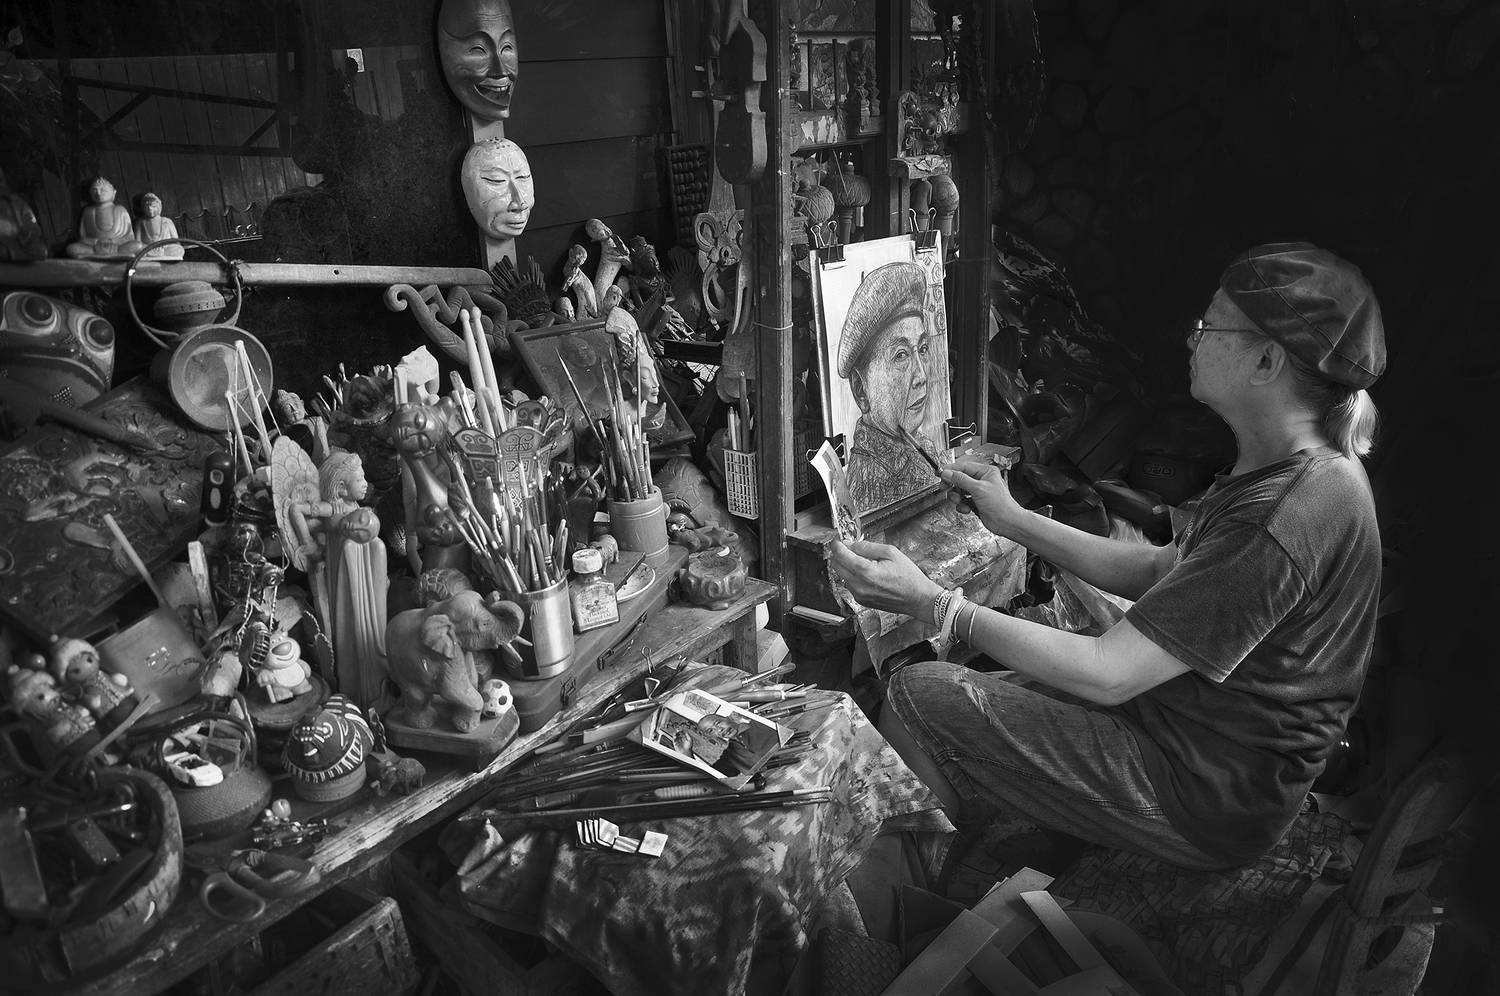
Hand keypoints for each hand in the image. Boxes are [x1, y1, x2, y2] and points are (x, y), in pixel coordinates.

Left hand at [829, 540, 943, 619]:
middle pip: (836, 565)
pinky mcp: (861, 601)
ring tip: (865, 562)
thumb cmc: (908, 576)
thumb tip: (850, 544)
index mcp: (865, 571)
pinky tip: (868, 574)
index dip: (837, 544)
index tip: (838, 539)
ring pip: (842, 575)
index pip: (840, 555)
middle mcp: (859, 585)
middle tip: (851, 548)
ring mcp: (859, 595)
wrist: (917, 598)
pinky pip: (850, 585)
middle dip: (840, 554)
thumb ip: (867, 547)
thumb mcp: (891, 552)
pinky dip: (854, 577)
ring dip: (848, 566)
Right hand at [941, 459, 1025, 536]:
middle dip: (952, 485)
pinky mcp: (975, 502)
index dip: (950, 470)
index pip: (964, 467)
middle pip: (959, 478)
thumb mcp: (978, 488)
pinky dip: (962, 505)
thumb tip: (947, 473)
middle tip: (944, 487)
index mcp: (985, 472)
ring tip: (959, 501)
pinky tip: (967, 508)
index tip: (939, 472)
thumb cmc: (1000, 504)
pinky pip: (962, 501)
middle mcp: (981, 480)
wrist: (1006, 522)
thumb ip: (960, 480)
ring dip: (957, 497)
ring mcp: (978, 492)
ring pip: (959, 491)